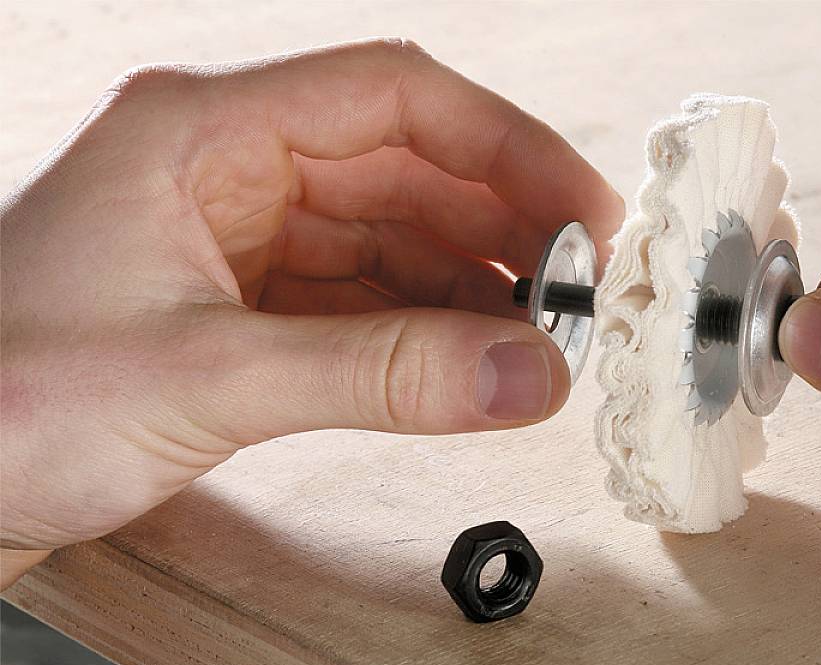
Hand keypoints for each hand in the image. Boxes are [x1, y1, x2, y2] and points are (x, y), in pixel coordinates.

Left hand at [0, 39, 624, 587]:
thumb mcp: (204, 376)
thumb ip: (377, 375)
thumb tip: (521, 374)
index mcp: (203, 132)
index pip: (394, 99)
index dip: (506, 147)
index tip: (582, 212)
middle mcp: (228, 174)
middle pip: (407, 171)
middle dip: (500, 230)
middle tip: (576, 296)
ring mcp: (237, 244)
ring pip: (392, 243)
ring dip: (471, 290)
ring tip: (537, 342)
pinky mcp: (242, 313)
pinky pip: (363, 306)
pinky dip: (424, 334)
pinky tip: (471, 363)